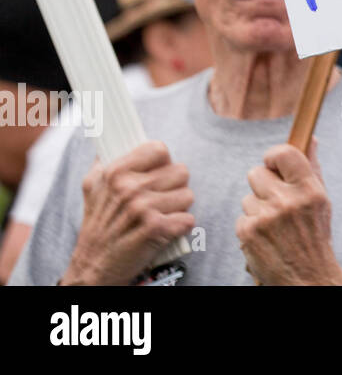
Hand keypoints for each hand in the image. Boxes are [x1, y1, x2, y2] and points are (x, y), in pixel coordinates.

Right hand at [63, 140, 193, 285]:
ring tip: (159, 216)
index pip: (160, 149)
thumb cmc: (97, 224)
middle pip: (181, 172)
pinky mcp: (157, 230)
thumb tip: (116, 136)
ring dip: (177, 208)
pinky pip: (189, 219)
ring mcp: (143, 209)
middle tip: (157, 201)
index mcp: (115, 173)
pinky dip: (180, 227)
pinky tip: (164, 231)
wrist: (93, 266)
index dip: (162, 163)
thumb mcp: (92, 187)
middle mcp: (129, 188)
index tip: (155, 175)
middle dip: (173, 187)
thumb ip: (106, 160)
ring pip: (188, 195)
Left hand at [236, 138, 341, 285]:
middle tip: (275, 200)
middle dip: (263, 185)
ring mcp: (265, 217)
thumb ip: (312, 167)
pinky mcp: (248, 232)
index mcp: (308, 189)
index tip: (275, 165)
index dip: (273, 156)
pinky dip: (251, 226)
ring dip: (257, 208)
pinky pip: (241, 217)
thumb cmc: (315, 236)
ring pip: (247, 197)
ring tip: (273, 224)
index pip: (283, 153)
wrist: (308, 277)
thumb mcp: (321, 200)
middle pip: (256, 172)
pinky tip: (265, 236)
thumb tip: (310, 138)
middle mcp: (286, 201)